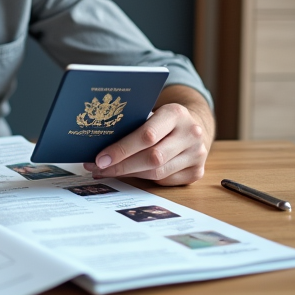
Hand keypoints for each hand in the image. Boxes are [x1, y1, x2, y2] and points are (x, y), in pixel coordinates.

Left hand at [82, 87, 212, 184]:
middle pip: (153, 158)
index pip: (147, 135)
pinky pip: (164, 181)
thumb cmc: (163, 119)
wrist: (193, 126)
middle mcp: (191, 134)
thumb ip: (133, 125)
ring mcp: (197, 154)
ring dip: (129, 174)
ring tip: (107, 172)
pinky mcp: (197, 171)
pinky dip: (143, 179)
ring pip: (157, 172)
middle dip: (121, 166)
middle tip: (98, 169)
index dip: (121, 149)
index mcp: (176, 114)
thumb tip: (98, 144)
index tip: (100, 159)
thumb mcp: (152, 112)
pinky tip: (128, 175)